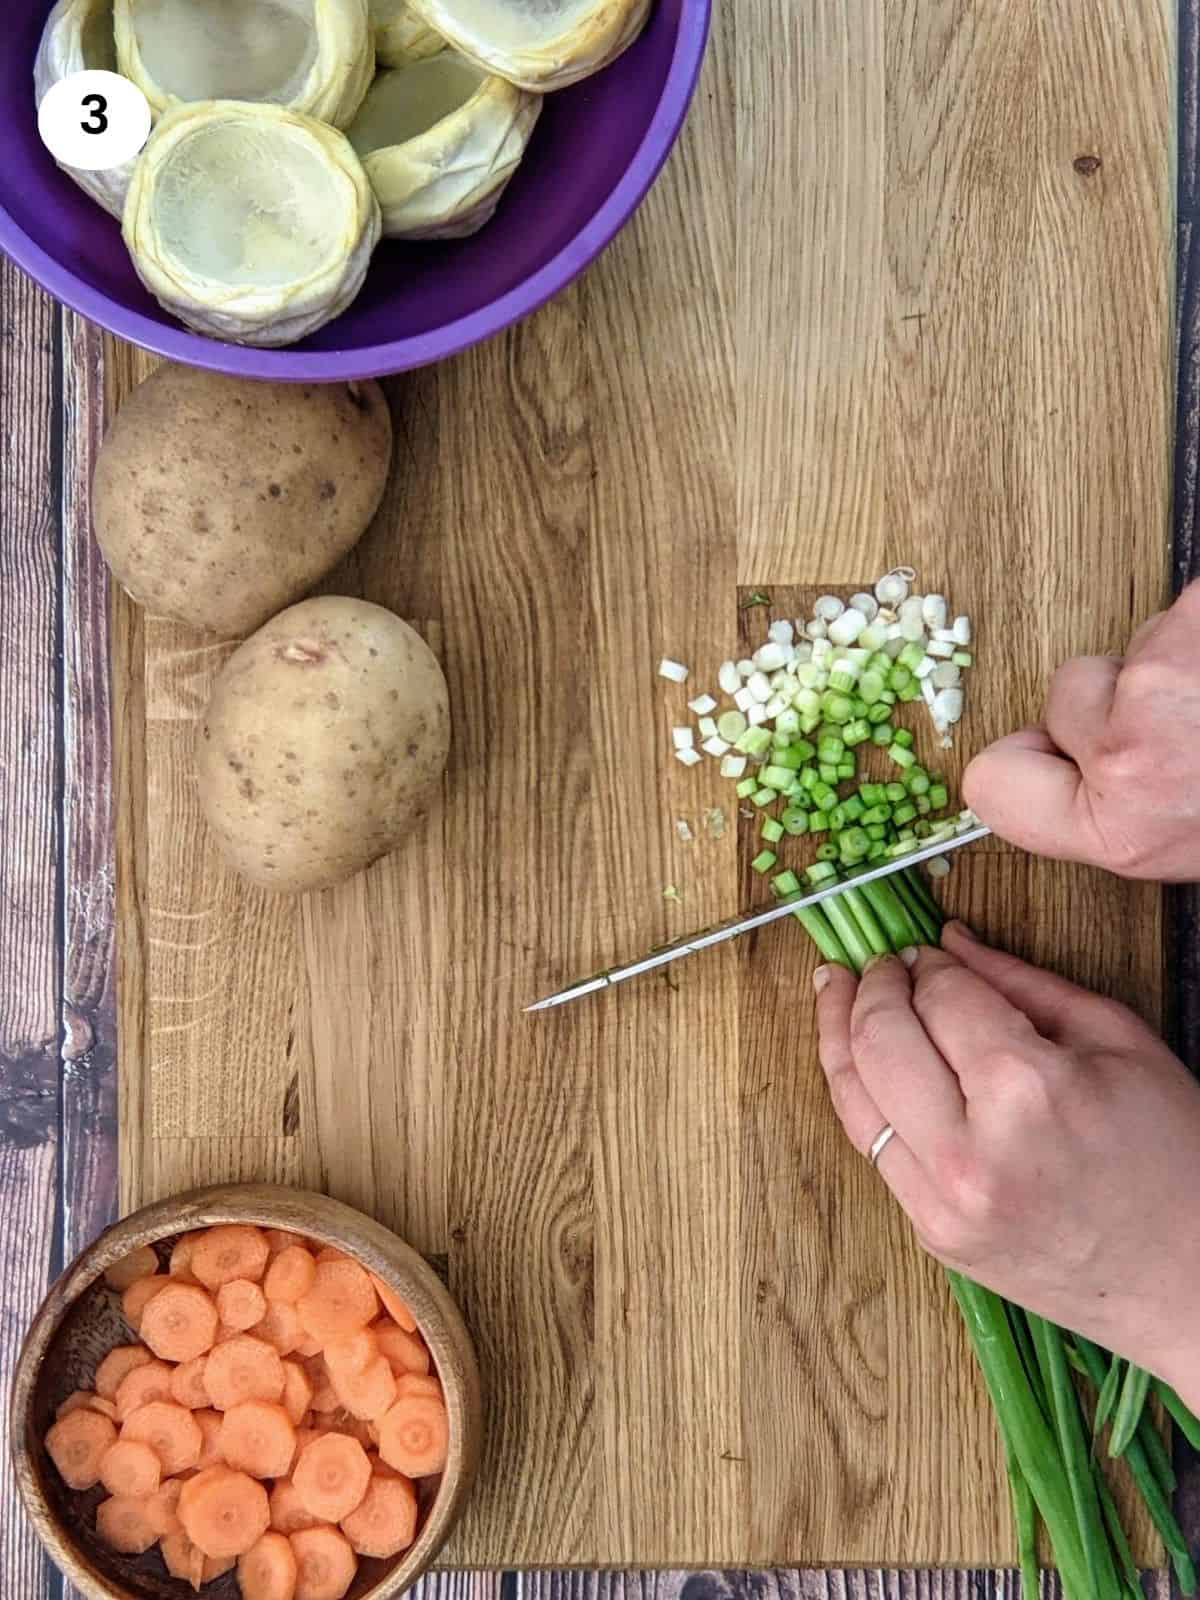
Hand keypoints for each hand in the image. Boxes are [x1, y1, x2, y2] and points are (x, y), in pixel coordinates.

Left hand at [814, 921, 1199, 1408]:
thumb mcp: (1120, 1042)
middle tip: (878, 962)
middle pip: (880, 1039)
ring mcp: (945, 1202)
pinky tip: (856, 1058)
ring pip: (855, 1094)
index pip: (943, 997)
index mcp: (1028, 1089)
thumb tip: (950, 941)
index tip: (927, 951)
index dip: (929, 964)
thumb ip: (1023, 982)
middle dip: (872, 985)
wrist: (1194, 1281)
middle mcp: (973, 1150)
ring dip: (838, 1030)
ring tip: (837, 991)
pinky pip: (871, 1147)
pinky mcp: (934, 1234)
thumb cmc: (1177, 1157)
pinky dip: (857, 1092)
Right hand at [963, 579, 1199, 879]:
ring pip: (1133, 647)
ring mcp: (1160, 688)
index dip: (1031, 755)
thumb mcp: (1177, 845)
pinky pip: (1185, 603)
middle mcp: (1130, 764)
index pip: (992, 783)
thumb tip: (1069, 778)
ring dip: (1177, 657)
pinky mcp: (1195, 625)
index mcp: (1119, 830)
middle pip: (1067, 695)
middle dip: (1119, 694)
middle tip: (1187, 721)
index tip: (1059, 752)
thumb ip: (1112, 818)